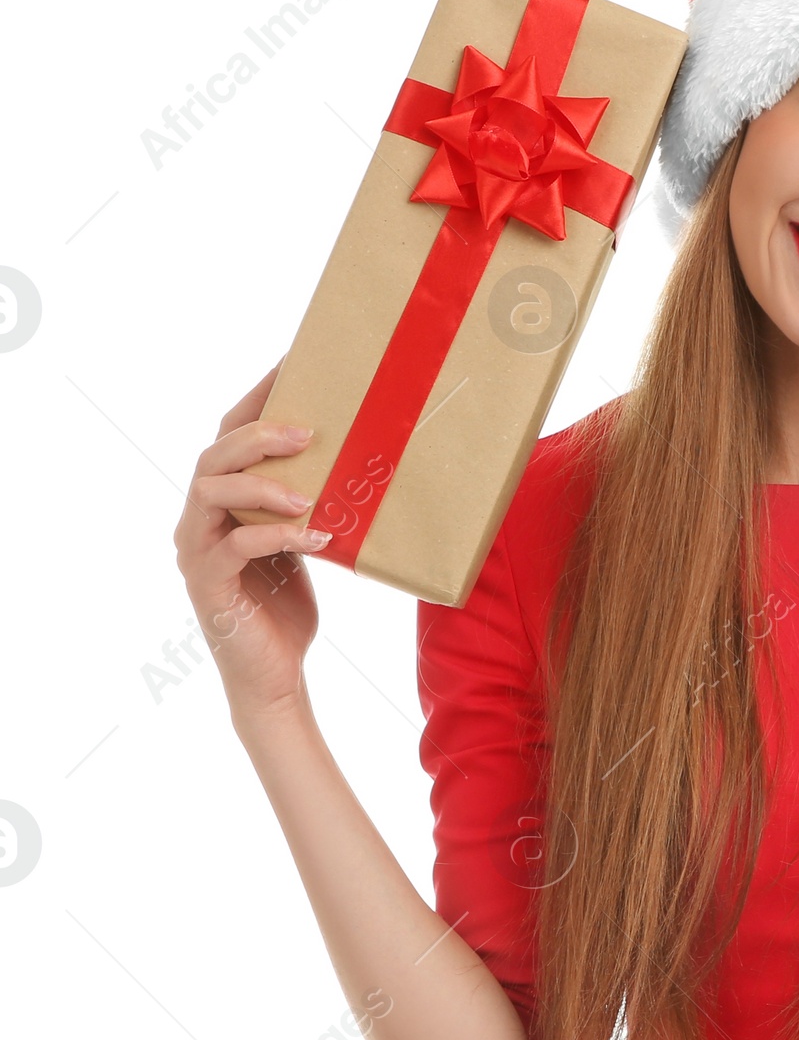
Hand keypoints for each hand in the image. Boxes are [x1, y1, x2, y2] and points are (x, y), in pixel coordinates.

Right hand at [174, 360, 327, 722]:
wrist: (273, 674)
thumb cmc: (286, 605)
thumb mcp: (304, 542)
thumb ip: (308, 503)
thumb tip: (360, 459)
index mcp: (223, 500)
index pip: (231, 435)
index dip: (257, 399)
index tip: (293, 365)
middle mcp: (200, 518)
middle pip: (216, 453)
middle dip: (261, 435)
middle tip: (310, 431)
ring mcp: (198, 548)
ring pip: (213, 490)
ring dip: (264, 482)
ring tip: (311, 489)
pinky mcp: (208, 582)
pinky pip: (237, 544)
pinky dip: (278, 534)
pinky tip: (318, 534)